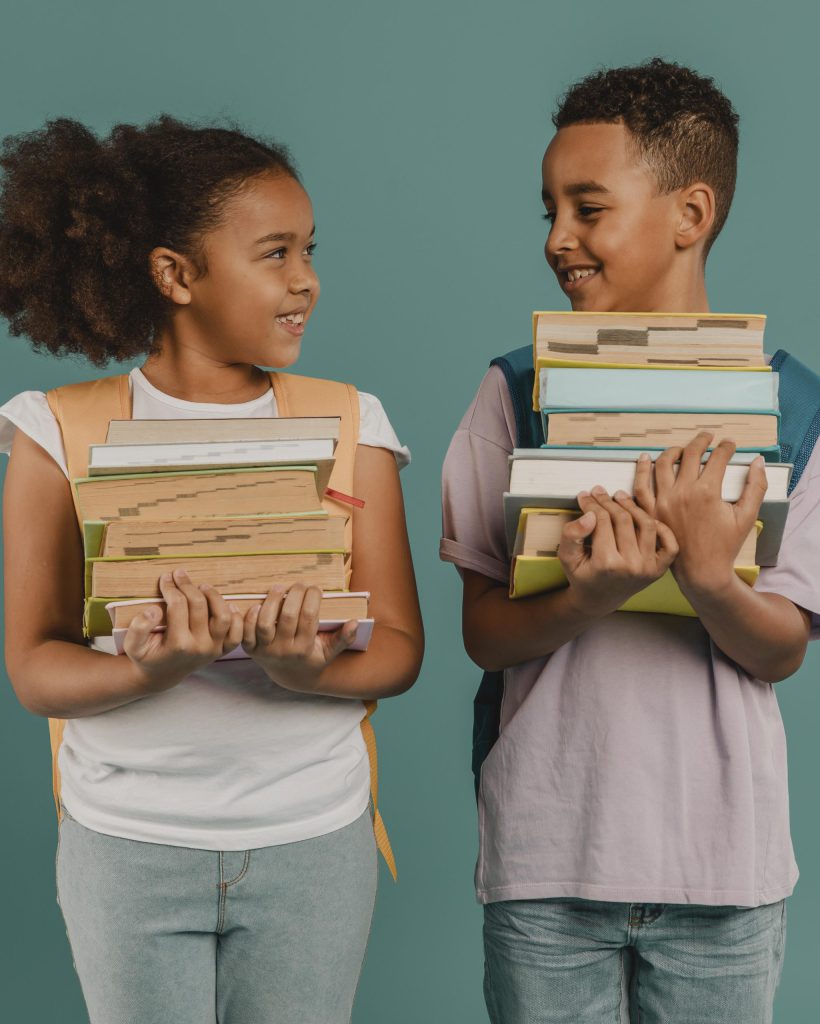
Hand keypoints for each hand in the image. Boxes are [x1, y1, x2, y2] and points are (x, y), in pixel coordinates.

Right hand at [123, 569, 244, 693]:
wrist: (161, 674)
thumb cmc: (147, 656)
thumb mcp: (132, 646)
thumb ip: (138, 627)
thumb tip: (154, 610)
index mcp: (178, 645)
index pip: (178, 605)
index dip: (171, 588)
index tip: (165, 578)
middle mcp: (200, 647)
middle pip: (199, 606)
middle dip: (188, 586)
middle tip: (180, 575)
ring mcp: (214, 649)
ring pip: (223, 616)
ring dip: (214, 596)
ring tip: (201, 586)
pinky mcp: (223, 650)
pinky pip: (237, 632)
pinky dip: (236, 616)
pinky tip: (225, 603)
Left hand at [241, 583, 358, 692]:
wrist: (290, 675)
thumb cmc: (312, 658)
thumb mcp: (329, 652)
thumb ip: (343, 638)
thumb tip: (355, 622)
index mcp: (304, 649)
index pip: (309, 618)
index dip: (312, 598)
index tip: (316, 588)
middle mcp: (283, 650)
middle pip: (288, 616)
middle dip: (295, 594)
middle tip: (300, 584)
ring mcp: (265, 650)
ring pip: (265, 622)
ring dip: (272, 601)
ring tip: (280, 587)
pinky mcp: (250, 649)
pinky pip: (245, 631)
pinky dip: (249, 616)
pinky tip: (257, 603)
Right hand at [558, 485, 678, 616]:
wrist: (599, 599)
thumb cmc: (582, 576)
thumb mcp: (567, 558)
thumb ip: (571, 535)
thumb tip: (590, 515)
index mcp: (607, 564)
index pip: (602, 520)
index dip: (592, 504)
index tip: (585, 495)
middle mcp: (631, 566)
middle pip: (623, 519)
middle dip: (608, 501)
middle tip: (599, 492)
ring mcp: (648, 568)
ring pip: (646, 524)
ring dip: (633, 506)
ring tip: (620, 497)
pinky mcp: (659, 569)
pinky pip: (669, 543)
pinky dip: (662, 528)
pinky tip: (645, 518)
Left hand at [637, 433, 766, 595]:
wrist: (701, 571)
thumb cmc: (725, 545)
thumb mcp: (747, 516)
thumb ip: (756, 487)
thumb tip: (758, 461)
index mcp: (707, 492)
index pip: (717, 458)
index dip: (725, 447)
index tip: (729, 444)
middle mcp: (683, 493)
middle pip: (690, 454)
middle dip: (701, 441)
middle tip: (707, 437)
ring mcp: (663, 502)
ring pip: (663, 464)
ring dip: (673, 451)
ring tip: (681, 448)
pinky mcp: (651, 511)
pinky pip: (640, 485)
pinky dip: (641, 470)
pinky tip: (645, 460)